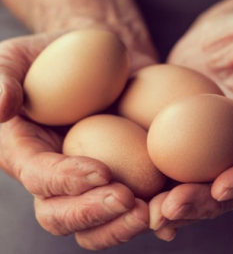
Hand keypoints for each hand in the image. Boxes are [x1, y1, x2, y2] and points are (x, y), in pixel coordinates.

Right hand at [0, 30, 155, 249]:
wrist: (98, 54)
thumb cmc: (54, 54)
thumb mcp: (18, 57)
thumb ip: (2, 77)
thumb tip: (2, 107)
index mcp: (28, 152)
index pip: (39, 177)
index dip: (65, 181)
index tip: (101, 172)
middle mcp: (57, 174)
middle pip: (64, 215)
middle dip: (94, 214)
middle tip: (129, 202)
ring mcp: (91, 176)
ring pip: (100, 221)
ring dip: (124, 224)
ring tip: (154, 212)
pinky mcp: (122, 171)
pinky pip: (133, 203)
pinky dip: (151, 214)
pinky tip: (171, 211)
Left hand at [149, 0, 232, 240]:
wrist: (214, 36)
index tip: (222, 187)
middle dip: (205, 202)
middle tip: (171, 210)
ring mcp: (215, 147)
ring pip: (203, 187)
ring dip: (181, 205)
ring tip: (152, 215)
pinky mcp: (188, 143)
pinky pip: (178, 171)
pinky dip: (163, 190)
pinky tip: (142, 202)